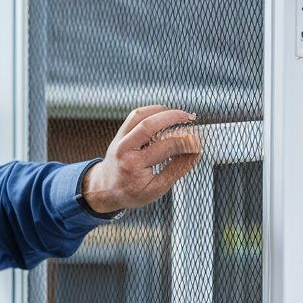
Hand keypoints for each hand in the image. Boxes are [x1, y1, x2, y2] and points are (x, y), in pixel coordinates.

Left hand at [82, 105, 202, 213]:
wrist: (105, 190)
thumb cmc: (130, 192)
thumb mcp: (155, 189)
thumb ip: (175, 171)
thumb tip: (193, 154)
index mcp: (134, 165)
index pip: (165, 147)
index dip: (184, 142)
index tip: (197, 142)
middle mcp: (124, 150)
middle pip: (149, 125)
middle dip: (172, 117)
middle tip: (189, 118)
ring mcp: (120, 139)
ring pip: (140, 115)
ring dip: (161, 110)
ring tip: (178, 114)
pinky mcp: (120, 134)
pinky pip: (135, 116)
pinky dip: (151, 111)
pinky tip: (164, 114)